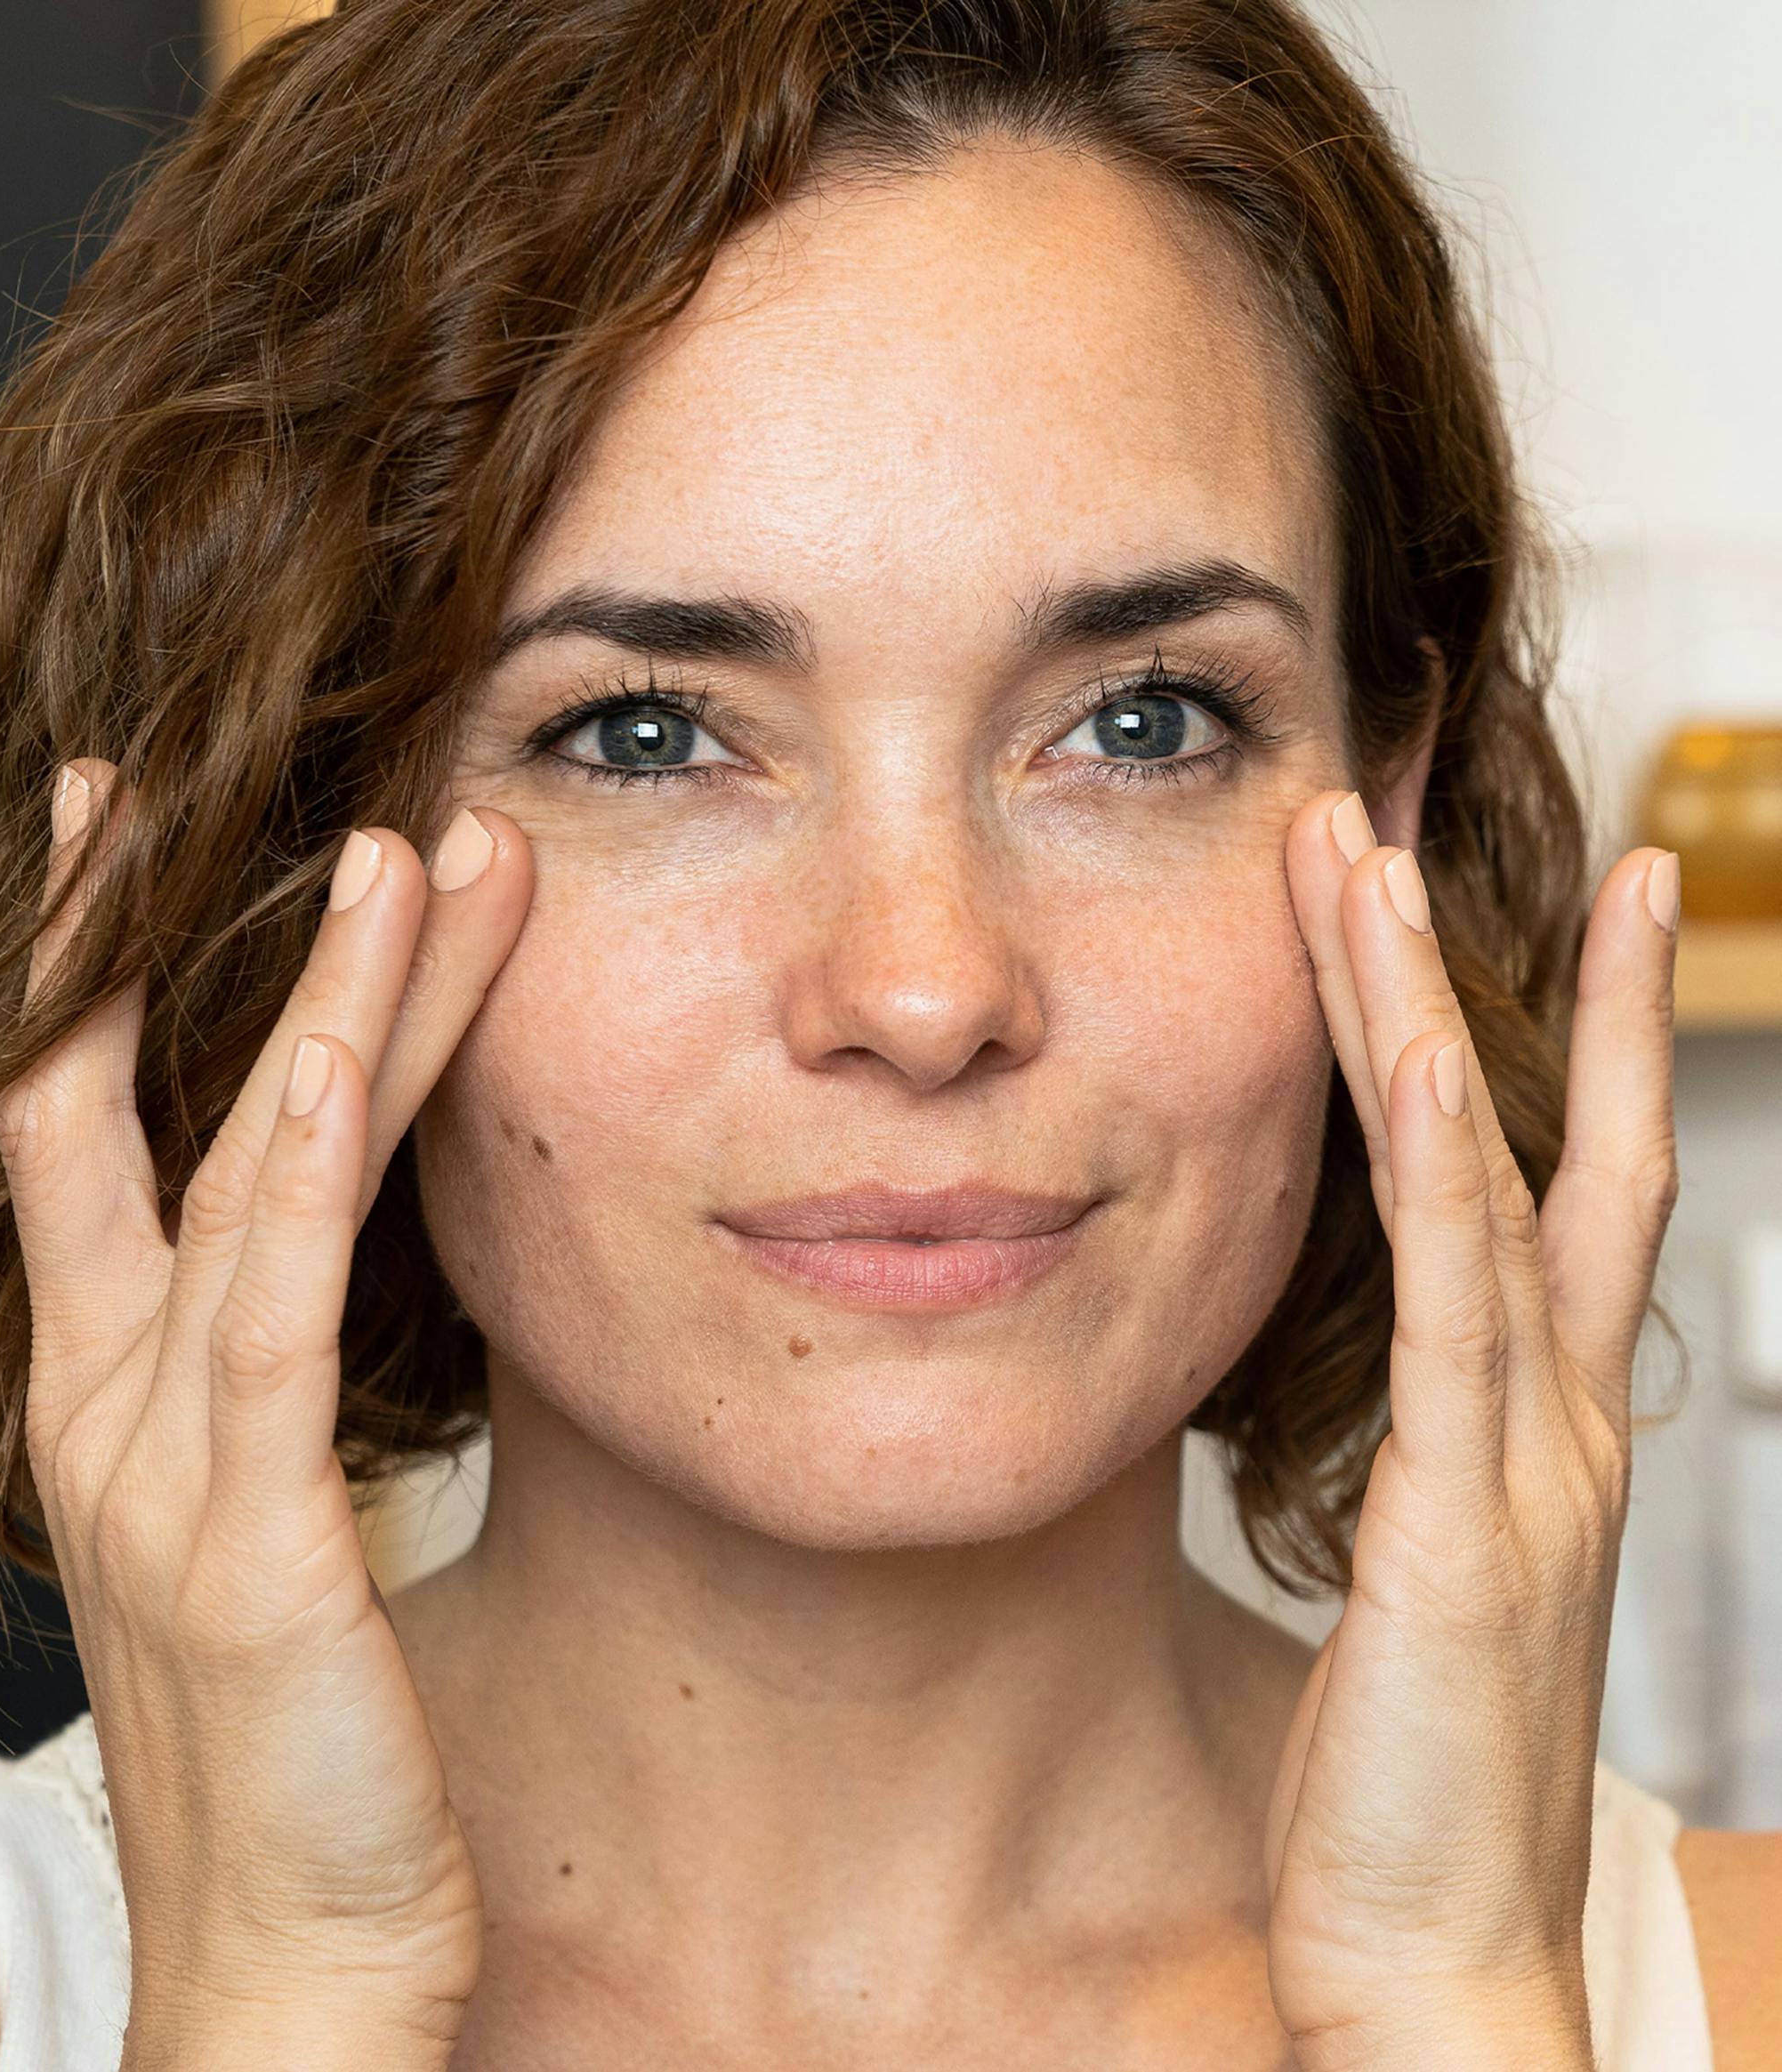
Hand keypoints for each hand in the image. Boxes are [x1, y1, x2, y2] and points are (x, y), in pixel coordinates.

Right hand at [0, 762, 530, 2066]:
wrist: (280, 1962)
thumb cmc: (294, 1744)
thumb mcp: (260, 1528)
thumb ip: (268, 1394)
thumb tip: (321, 1278)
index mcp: (118, 1392)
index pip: (89, 1137)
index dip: (101, 982)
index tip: (134, 841)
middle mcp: (114, 1401)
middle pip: (152, 1114)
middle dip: (193, 943)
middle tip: (238, 785)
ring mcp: (164, 1461)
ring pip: (242, 1174)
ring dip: (324, 1005)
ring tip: (403, 857)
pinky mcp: (248, 1533)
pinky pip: (269, 1313)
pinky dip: (293, 1169)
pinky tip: (330, 1057)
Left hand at [1263, 791, 1678, 2071]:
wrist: (1438, 1957)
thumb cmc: (1408, 1776)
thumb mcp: (1420, 1572)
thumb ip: (1424, 1459)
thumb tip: (1398, 1387)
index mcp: (1535, 1427)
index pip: (1551, 1189)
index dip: (1554, 1042)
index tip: (1530, 909)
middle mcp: (1554, 1418)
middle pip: (1529, 1142)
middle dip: (1481, 973)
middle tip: (1414, 822)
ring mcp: (1524, 1458)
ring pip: (1478, 1183)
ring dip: (1417, 1015)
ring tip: (1362, 865)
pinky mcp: (1462, 1518)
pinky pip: (1451, 1309)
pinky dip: (1434, 1173)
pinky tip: (1404, 1061)